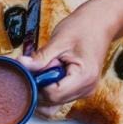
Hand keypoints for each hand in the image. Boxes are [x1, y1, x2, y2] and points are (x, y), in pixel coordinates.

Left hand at [18, 0, 122, 115]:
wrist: (101, 22)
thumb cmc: (84, 27)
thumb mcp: (59, 40)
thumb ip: (40, 58)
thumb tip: (21, 65)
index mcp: (84, 78)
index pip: (52, 95)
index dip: (37, 83)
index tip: (33, 68)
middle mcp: (86, 89)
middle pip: (52, 101)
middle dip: (40, 85)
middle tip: (42, 64)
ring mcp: (84, 91)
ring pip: (54, 101)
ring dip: (45, 85)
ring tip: (52, 64)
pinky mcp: (80, 89)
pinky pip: (60, 95)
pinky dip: (51, 85)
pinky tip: (54, 69)